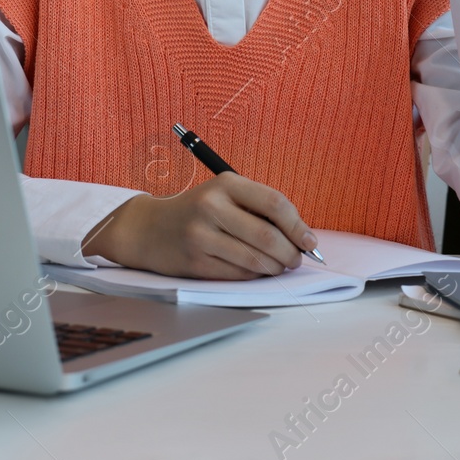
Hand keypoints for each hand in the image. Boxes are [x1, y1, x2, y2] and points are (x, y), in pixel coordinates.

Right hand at [81, 173, 319, 279]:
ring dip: (275, 267)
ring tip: (280, 265)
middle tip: (297, 259)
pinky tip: (257, 270)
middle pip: (267, 236)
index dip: (298, 225)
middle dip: (290, 252)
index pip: (274, 203)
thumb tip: (302, 236)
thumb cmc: (198, 211)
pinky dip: (255, 275)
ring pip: (255, 259)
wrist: (149, 229)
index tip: (310, 241)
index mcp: (225, 184)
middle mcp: (211, 207)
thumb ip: (259, 209)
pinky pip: (238, 274)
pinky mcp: (194, 262)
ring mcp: (200, 236)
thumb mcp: (225, 195)